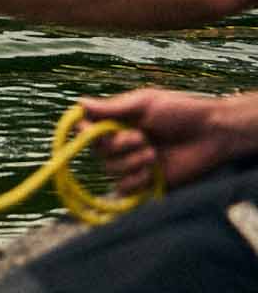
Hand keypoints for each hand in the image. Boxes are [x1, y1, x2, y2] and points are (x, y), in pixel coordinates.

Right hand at [76, 87, 257, 193]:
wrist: (213, 134)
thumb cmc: (183, 112)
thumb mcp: (145, 103)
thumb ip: (112, 107)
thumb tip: (78, 102)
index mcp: (118, 123)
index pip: (85, 130)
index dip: (86, 133)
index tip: (96, 131)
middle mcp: (121, 144)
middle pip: (97, 152)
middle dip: (119, 147)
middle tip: (144, 138)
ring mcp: (132, 163)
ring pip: (111, 170)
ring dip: (131, 163)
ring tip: (154, 154)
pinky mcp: (145, 182)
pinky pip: (124, 189)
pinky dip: (136, 181)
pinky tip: (153, 172)